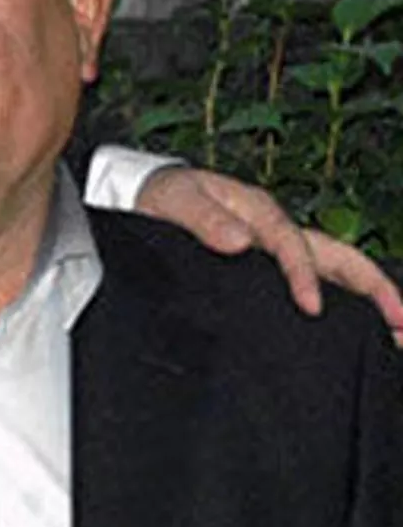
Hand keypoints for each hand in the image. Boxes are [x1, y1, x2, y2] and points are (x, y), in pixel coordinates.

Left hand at [136, 165, 402, 345]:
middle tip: (401, 322)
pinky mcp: (270, 266)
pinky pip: (316, 281)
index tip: (311, 308)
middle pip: (340, 256)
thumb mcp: (175, 201)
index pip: (293, 247)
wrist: (150, 193)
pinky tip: (356, 331)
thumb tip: (239, 242)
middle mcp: (279, 230)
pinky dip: (342, 303)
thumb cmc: (164, 196)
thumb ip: (203, 220)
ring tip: (399, 333)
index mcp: (260, 213)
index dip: (305, 276)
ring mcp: (279, 248)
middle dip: (375, 287)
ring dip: (370, 298)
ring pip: (336, 270)